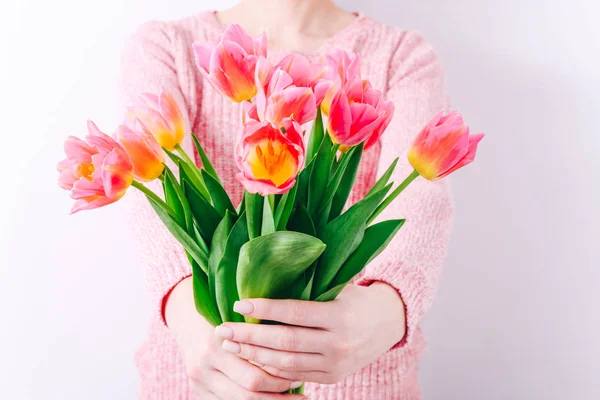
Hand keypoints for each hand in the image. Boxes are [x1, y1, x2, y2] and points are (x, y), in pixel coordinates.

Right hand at [165, 277, 305, 398]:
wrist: (186, 317)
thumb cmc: (222, 312)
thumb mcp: (239, 317)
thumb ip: (259, 334)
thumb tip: (296, 350)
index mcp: (215, 345)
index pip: (255, 375)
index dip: (281, 379)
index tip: (302, 376)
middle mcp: (203, 366)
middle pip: (248, 393)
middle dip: (278, 396)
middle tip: (300, 390)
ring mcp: (198, 382)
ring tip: (290, 398)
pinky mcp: (196, 392)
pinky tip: (268, 398)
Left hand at [214, 283, 405, 384]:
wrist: (388, 323)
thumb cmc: (356, 298)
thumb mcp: (339, 288)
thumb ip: (309, 290)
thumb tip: (265, 279)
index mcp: (340, 316)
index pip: (294, 313)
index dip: (264, 309)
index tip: (239, 304)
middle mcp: (338, 343)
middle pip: (285, 342)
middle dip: (250, 336)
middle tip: (223, 329)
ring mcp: (335, 364)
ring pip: (286, 363)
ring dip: (254, 355)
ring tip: (231, 345)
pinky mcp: (332, 377)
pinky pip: (295, 375)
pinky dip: (271, 369)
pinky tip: (252, 358)